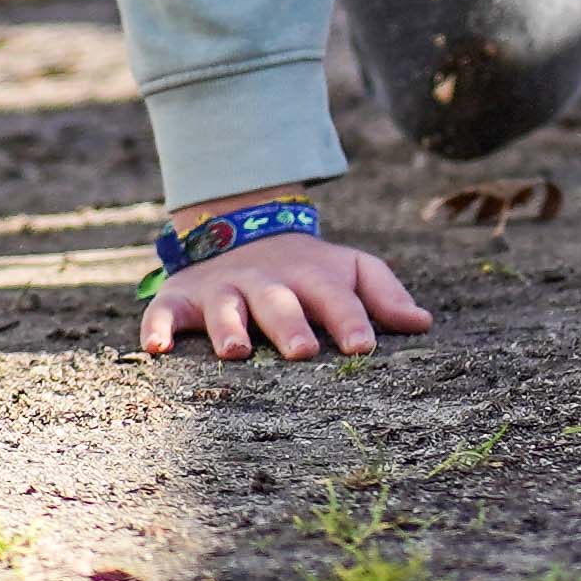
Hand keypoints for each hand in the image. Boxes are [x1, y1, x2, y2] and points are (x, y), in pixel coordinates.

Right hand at [135, 227, 433, 360]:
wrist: (244, 228)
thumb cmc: (309, 270)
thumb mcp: (349, 270)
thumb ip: (384, 295)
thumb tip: (423, 323)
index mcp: (312, 277)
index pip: (336, 298)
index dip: (350, 320)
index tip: (363, 347)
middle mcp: (267, 282)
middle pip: (280, 303)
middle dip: (290, 326)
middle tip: (301, 352)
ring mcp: (223, 290)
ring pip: (225, 308)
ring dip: (229, 327)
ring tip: (234, 352)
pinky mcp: (182, 298)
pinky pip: (165, 312)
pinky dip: (157, 327)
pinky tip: (156, 350)